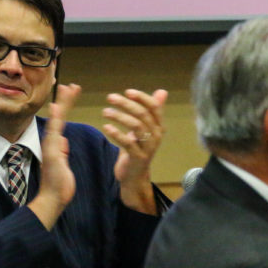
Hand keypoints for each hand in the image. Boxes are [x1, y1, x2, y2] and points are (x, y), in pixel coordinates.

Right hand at [29, 82, 79, 229]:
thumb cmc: (59, 185)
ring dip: (62, 104)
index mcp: (55, 144)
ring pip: (57, 121)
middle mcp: (51, 142)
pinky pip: (54, 133)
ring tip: (68, 89)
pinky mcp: (51, 152)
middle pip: (58, 117)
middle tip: (72, 85)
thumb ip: (62, 151)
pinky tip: (58, 108)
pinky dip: (55, 120)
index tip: (70, 92)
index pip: (61, 121)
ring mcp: (50, 146)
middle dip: (65, 100)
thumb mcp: (63, 164)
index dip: (65, 107)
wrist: (52, 199)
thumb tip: (63, 141)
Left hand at [101, 88, 167, 213]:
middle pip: (143, 115)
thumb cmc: (137, 149)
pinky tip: (106, 127)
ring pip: (136, 126)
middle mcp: (156, 136)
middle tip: (110, 97)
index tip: (127, 91)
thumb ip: (150, 111)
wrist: (134, 176)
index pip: (154, 107)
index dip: (142, 97)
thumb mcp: (144, 128)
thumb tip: (162, 91)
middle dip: (126, 104)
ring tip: (105, 111)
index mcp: (158, 126)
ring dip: (119, 117)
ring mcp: (148, 147)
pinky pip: (128, 143)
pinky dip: (116, 133)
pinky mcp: (138, 158)